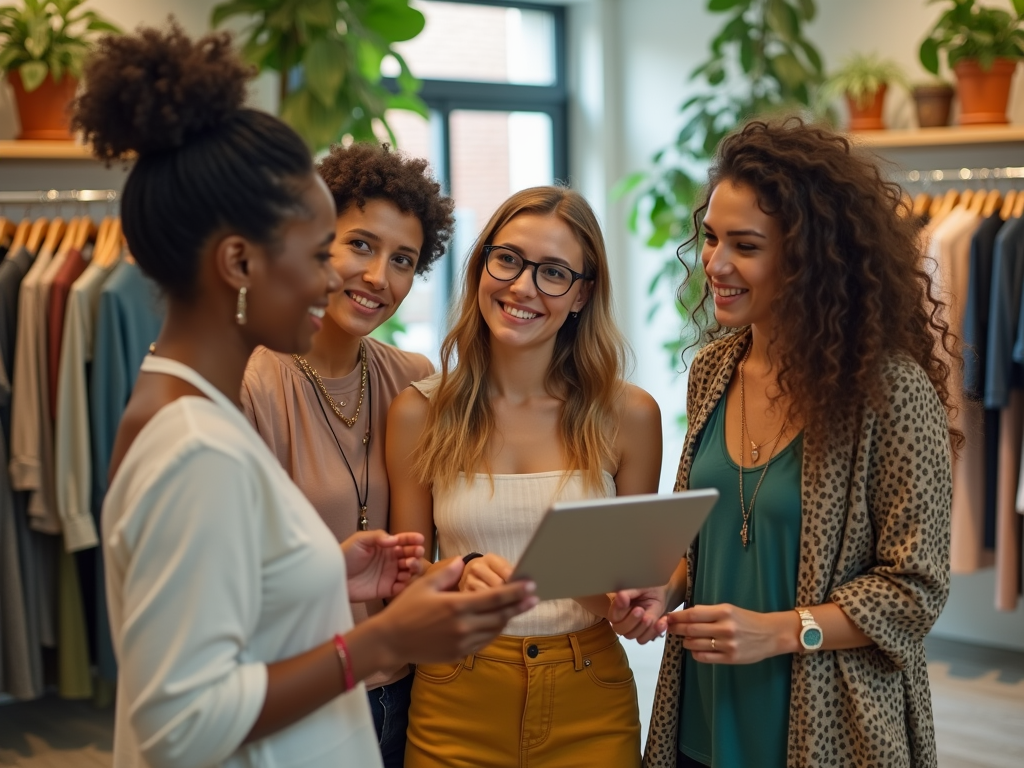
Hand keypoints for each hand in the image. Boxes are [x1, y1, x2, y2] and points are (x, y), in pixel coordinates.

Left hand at [341, 530, 424, 602]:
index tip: (419, 539)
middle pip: (410, 556)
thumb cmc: (345, 555)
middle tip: (416, 553)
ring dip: (413, 568)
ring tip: (409, 565)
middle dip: (416, 554)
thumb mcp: (360, 540)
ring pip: (409, 571)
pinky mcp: (386, 589)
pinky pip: (400, 588)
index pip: (403, 541)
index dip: (412, 540)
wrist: (333, 577)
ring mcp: (390, 575)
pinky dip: (405, 584)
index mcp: (386, 546)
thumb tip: (395, 540)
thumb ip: (378, 537)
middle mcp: (391, 560)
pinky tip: (402, 580)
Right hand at [377, 558, 538, 663]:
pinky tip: (497, 623)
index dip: (516, 592)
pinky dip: (493, 632)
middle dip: (519, 606)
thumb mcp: (424, 585)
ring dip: (507, 619)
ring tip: (517, 609)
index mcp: (456, 606)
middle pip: (500, 615)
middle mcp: (463, 626)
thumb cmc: (405, 610)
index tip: (531, 586)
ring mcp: (461, 643)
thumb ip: (447, 573)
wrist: (390, 642)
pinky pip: (483, 643)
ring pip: (494, 631)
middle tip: (534, 597)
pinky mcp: (458, 654)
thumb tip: (462, 562)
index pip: (495, 598)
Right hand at [607, 586, 668, 643]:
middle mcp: (622, 619)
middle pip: (620, 630)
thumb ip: (627, 593)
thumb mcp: (637, 586)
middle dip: (632, 621)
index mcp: (617, 607)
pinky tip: (661, 621)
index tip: (631, 604)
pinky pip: (644, 639)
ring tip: (651, 617)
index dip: (621, 613)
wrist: (659, 589)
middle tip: (641, 610)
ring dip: (643, 627)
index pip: (614, 617)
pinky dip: (654, 632)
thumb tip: (620, 597)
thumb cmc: (646, 584)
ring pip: (633, 636)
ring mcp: (633, 627)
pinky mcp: (644, 632)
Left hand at [666, 603, 794, 664]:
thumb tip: (685, 615)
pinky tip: (695, 649)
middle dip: (677, 629)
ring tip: (683, 639)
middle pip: (691, 629)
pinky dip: (695, 653)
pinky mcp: (730, 658)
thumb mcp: (729, 609)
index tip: (668, 616)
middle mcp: (725, 628)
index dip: (677, 616)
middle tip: (669, 628)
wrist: (771, 634)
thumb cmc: (747, 619)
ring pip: (695, 644)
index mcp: (724, 612)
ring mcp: (728, 644)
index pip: (693, 614)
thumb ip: (709, 612)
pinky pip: (705, 657)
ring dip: (685, 641)